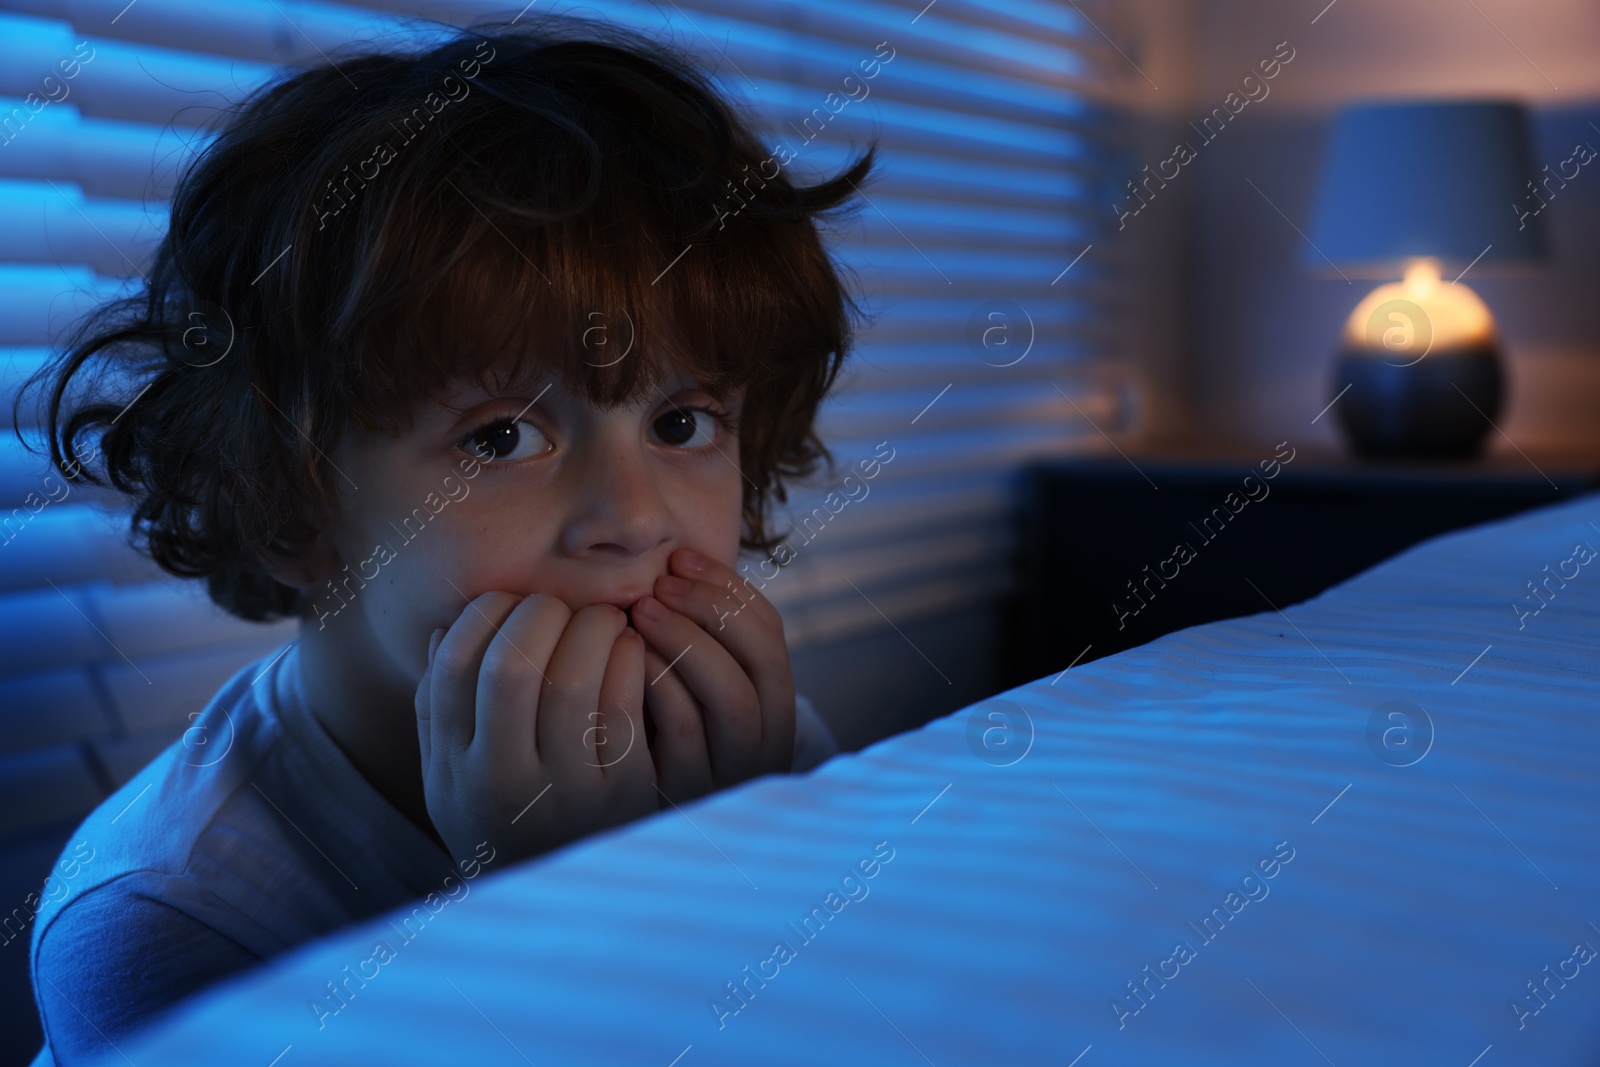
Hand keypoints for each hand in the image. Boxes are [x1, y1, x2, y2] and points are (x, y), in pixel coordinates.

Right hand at [414, 593, 656, 866]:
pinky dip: (627, 658)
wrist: (564, 900)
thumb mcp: (454, 777)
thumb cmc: (506, 818)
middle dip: (538, 615)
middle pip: (511, 667)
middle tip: (558, 607)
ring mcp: (566, 792)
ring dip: (590, 628)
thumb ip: (440, 709)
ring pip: (573, 680)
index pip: (454, 667)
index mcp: (453, 769)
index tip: (508, 605)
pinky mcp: (624, 793)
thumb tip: (446, 628)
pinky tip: (627, 648)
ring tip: (600, 619)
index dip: (484, 615)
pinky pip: (624, 705)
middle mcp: (502, 784)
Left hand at [630, 548, 794, 805]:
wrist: (604, 817)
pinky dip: (661, 684)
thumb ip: (690, 635)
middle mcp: (763, 744)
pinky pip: (685, 732)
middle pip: (762, 663)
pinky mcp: (687, 796)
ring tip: (641, 612)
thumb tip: (673, 560)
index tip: (679, 558)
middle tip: (659, 585)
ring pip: (732, 698)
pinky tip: (626, 658)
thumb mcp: (677, 680)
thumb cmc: (642, 728)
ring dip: (688, 642)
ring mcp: (729, 775)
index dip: (728, 588)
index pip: (770, 634)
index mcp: (769, 705)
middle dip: (712, 610)